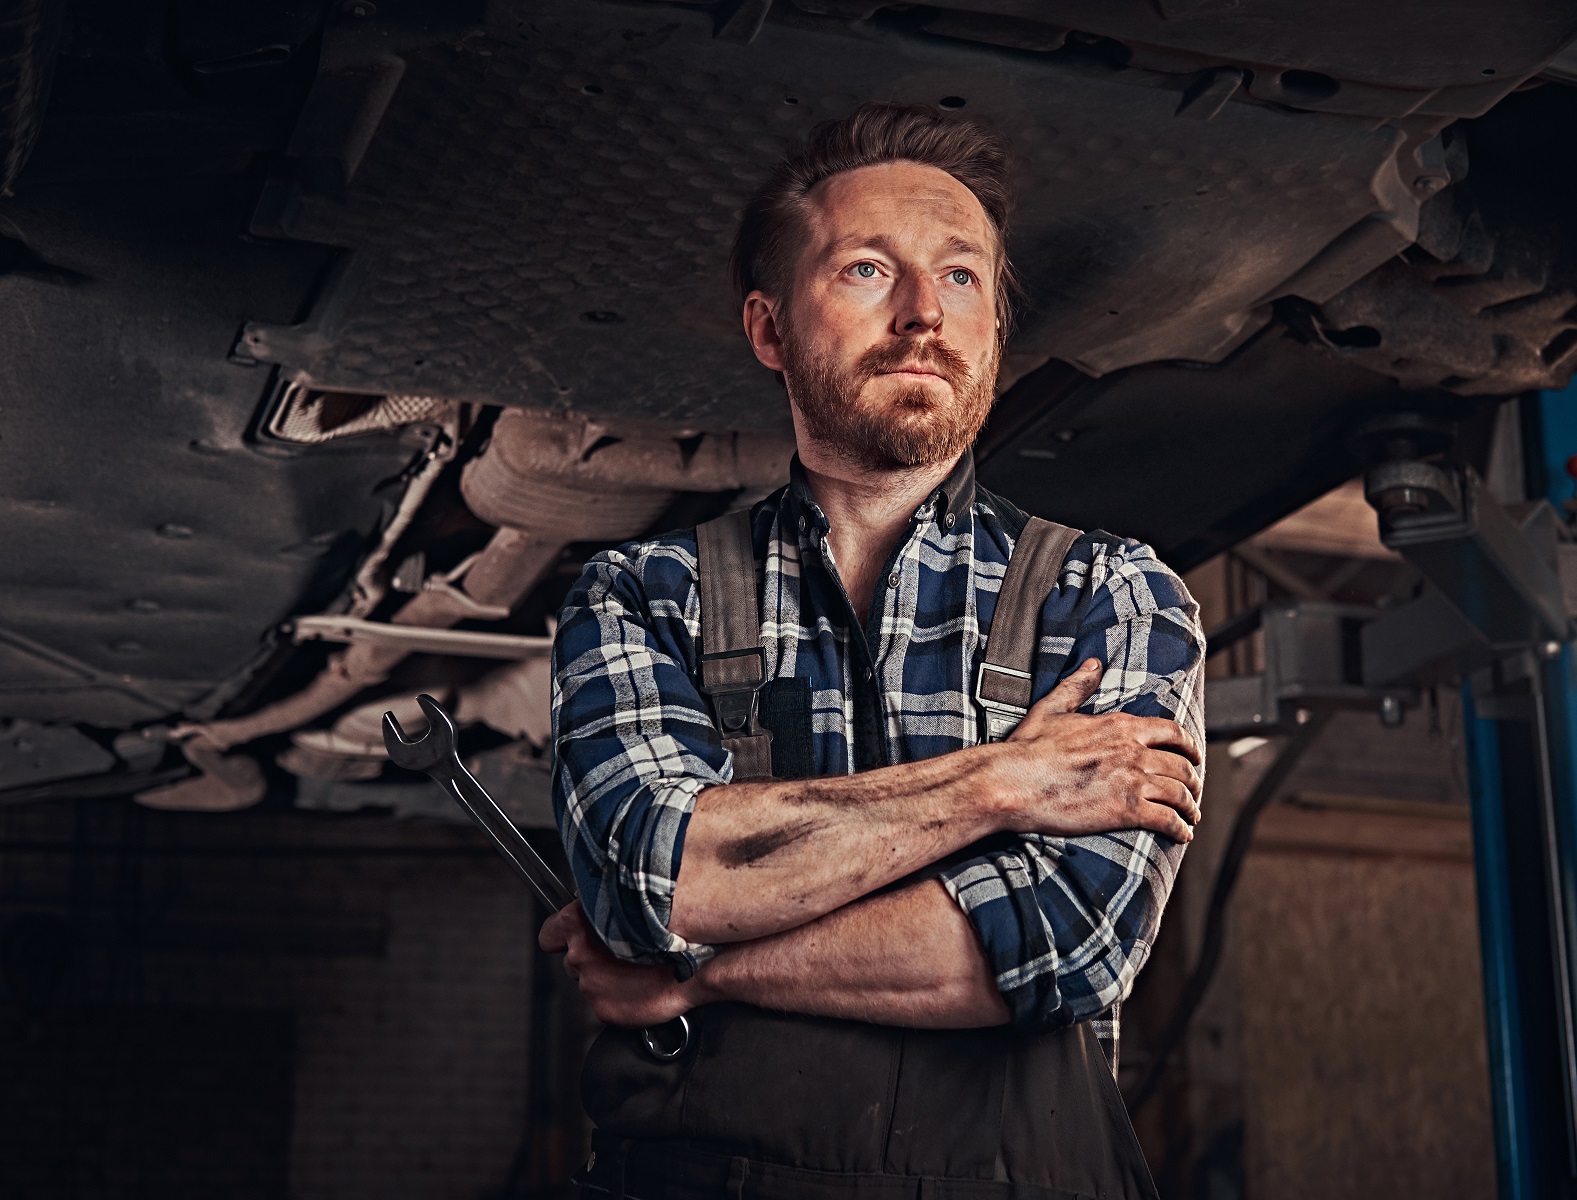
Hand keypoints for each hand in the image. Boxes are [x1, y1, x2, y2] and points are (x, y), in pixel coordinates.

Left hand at [538, 902, 705, 1026]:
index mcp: (579, 924)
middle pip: (571, 959)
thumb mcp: (630, 905)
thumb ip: (599, 905)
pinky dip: (616, 998)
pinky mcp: (603, 1009)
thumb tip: (585, 902)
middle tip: (617, 953)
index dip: (561, 937)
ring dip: (604, 978)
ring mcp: (590, 985)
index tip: (569, 939)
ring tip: (633, 970)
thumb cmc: (666, 931)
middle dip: (589, 958)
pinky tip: (637, 987)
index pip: (549, 934)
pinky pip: (603, 1003)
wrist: (693, 966)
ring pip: (588, 982)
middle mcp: (579, 955)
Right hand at [999, 658, 1202, 841]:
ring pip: (1179, 793)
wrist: (1012, 782)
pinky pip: (1167, 820)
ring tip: (1191, 815)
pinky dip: (1180, 828)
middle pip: (1182, 766)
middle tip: (1193, 791)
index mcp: (1120, 726)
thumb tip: (1093, 664)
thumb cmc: (1027, 748)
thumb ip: (1078, 686)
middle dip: (1193, 780)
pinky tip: (1182, 833)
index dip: (1190, 746)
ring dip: (1190, 806)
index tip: (1194, 757)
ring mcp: (1131, 781)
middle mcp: (1133, 751)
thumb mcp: (1052, 708)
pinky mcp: (1125, 811)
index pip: (1172, 732)